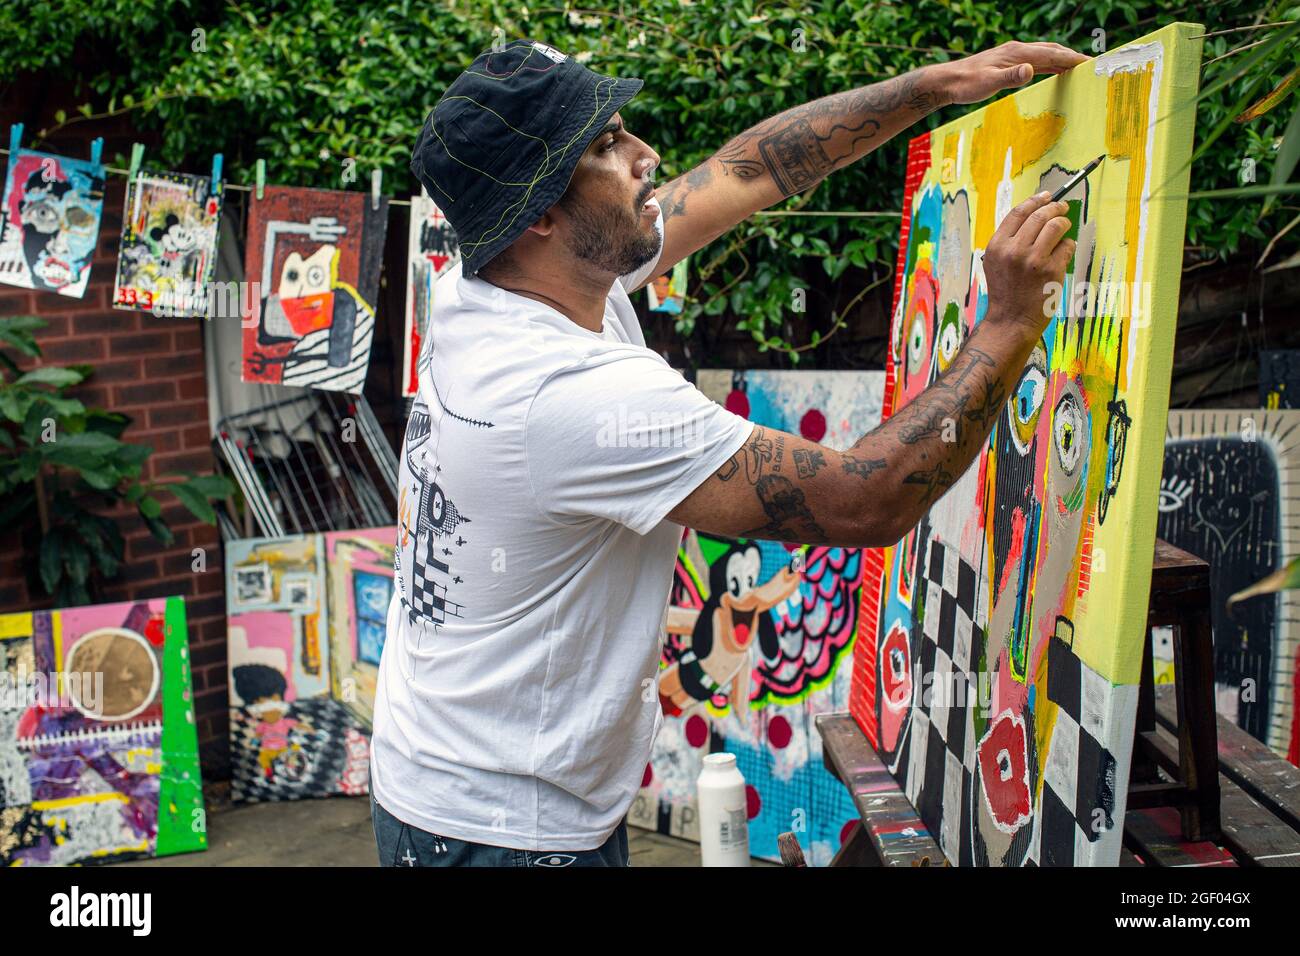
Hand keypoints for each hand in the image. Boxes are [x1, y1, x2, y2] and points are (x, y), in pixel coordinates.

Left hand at [935, 41, 1088, 105]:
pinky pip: (1035, 60)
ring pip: (1045, 54)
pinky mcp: (1008, 62)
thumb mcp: (989, 83)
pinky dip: (1049, 64)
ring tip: (1078, 69)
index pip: (1052, 54)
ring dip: (1062, 60)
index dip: (1072, 59)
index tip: (1090, 64)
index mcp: (1017, 53)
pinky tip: (1054, 71)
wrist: (948, 81)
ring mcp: (1013, 55)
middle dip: (1072, 57)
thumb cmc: (967, 84)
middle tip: (1090, 67)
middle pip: (1052, 50)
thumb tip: (1030, 70)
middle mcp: (1018, 50)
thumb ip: (1011, 77)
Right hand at [983, 193, 1074, 335]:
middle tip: (1062, 208)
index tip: (1047, 196)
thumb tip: (1035, 215)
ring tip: (1065, 227)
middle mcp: (1013, 250)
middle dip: (1055, 207)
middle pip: (1040, 215)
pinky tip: (1063, 252)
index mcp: (997, 246)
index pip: (1019, 212)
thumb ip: (1010, 240)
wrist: (1010, 320)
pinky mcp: (1051, 270)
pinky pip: (1066, 246)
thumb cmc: (1006, 292)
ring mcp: (1033, 260)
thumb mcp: (996, 262)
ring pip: (1056, 226)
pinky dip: (1067, 246)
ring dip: (1064, 223)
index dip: (1036, 200)